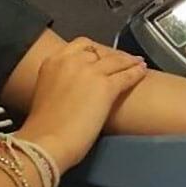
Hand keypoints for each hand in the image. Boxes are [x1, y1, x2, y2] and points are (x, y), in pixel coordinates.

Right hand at [16, 37, 146, 172]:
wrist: (47, 141)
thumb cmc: (43, 126)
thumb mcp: (46, 91)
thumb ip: (59, 81)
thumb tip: (72, 85)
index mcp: (53, 61)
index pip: (80, 45)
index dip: (94, 51)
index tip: (100, 56)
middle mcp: (72, 60)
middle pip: (99, 51)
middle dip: (111, 55)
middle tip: (121, 61)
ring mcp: (90, 72)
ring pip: (116, 61)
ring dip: (129, 61)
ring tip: (138, 62)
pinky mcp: (107, 86)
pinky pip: (126, 75)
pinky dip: (137, 72)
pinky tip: (143, 71)